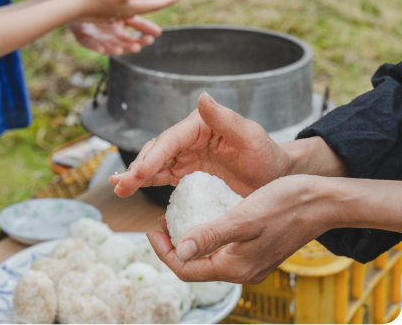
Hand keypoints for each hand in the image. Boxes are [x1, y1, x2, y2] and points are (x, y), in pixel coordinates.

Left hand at [69, 15, 161, 54]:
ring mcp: (98, 40)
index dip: (143, 39)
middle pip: (122, 45)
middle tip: (138, 46)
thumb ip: (138, 21)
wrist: (79, 9)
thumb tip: (157, 23)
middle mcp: (111, 40)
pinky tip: (101, 49)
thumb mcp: (122, 15)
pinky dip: (96, 46)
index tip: (152, 38)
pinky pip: (90, 43)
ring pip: (108, 47)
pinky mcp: (84, 38)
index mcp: (121, 35)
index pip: (135, 38)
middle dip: (129, 47)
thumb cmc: (103, 14)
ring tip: (119, 50)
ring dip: (114, 50)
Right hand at [81, 0, 180, 18]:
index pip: (156, 4)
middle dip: (163, 1)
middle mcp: (130, 12)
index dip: (168, 0)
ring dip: (152, 3)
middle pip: (151, 7)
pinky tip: (140, 0)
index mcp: (134, 8)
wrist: (78, 4)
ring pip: (142, 8)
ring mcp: (121, 12)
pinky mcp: (113, 10)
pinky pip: (132, 8)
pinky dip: (139, 1)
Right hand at [110, 92, 291, 197]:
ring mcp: (189, 155)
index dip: (154, 156)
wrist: (275, 177)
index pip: (171, 139)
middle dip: (138, 168)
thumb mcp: (250, 137)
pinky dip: (149, 181)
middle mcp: (191, 137)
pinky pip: (166, 176)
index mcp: (202, 125)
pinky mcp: (190, 171)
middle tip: (120, 185)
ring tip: (119, 188)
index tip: (139, 174)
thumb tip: (202, 96)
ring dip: (137, 176)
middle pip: (158, 151)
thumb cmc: (267, 155)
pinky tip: (134, 188)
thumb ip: (225, 118)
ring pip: (157, 164)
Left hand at [147, 175, 336, 283]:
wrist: (322, 202)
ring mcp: (252, 262)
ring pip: (211, 258)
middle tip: (164, 222)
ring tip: (180, 219)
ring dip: (192, 241)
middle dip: (175, 247)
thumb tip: (180, 251)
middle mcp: (243, 270)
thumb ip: (211, 236)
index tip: (152, 230)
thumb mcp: (243, 217)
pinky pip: (225, 251)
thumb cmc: (285, 205)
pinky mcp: (259, 251)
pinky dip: (210, 237)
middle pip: (197, 266)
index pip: (187, 269)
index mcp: (236, 266)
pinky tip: (206, 218)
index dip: (165, 252)